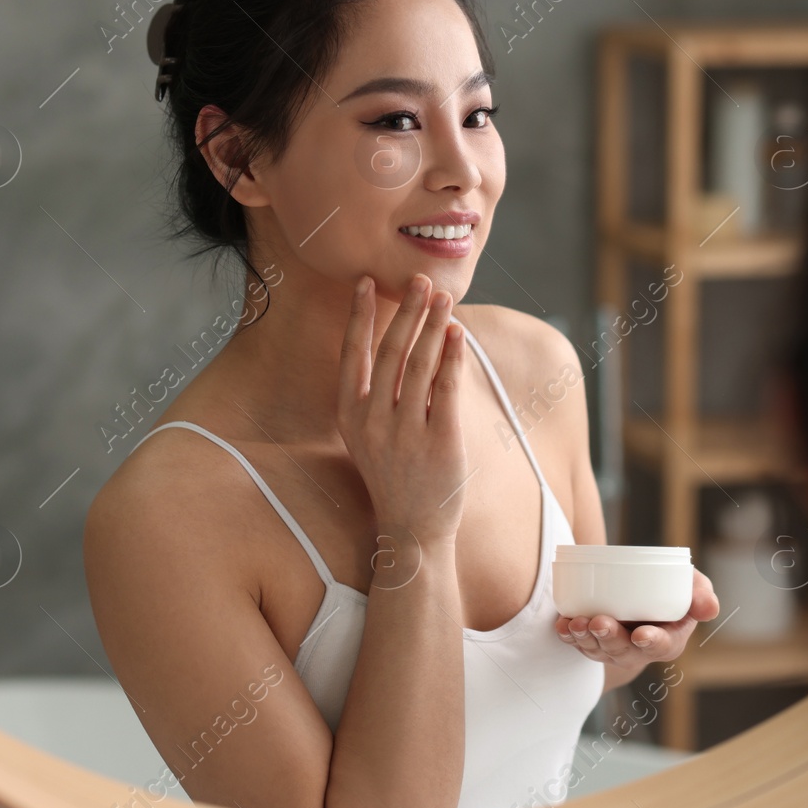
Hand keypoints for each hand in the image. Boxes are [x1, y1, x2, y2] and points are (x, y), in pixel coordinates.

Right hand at [337, 273, 467, 544]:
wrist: (413, 528)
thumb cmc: (394, 474)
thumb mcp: (370, 433)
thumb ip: (378, 392)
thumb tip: (399, 338)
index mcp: (350, 415)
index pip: (352, 354)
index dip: (358, 315)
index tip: (364, 281)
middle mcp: (373, 421)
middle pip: (390, 352)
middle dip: (405, 310)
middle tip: (419, 279)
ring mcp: (406, 432)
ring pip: (420, 364)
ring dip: (433, 325)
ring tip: (443, 298)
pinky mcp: (440, 441)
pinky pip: (446, 389)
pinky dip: (452, 357)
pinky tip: (457, 334)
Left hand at [555, 567, 719, 668]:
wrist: (640, 596)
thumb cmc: (670, 592)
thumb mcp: (691, 589)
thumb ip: (700, 595)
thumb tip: (709, 608)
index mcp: (668, 640)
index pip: (662, 646)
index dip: (653, 641)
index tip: (641, 634)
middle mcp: (638, 649)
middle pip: (623, 650)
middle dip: (610, 638)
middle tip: (600, 622)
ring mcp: (612, 648)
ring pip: (597, 649)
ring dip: (585, 637)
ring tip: (576, 623)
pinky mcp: (591, 641)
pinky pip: (578, 643)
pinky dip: (568, 635)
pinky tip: (562, 625)